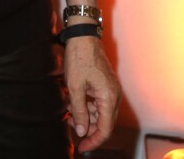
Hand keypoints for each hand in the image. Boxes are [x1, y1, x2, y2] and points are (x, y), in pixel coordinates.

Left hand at [64, 37, 120, 153]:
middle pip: (105, 122)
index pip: (105, 129)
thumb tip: (81, 131)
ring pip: (101, 112)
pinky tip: (74, 103)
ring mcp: (111, 89)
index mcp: (109, 97)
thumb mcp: (74, 86)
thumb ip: (79, 111)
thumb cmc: (79, 58)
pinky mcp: (106, 84)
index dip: (94, 141)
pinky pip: (99, 102)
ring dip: (87, 116)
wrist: (83, 36)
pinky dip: (88, 105)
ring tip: (70, 113)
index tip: (82, 147)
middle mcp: (114, 95)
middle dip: (89, 129)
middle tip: (73, 130)